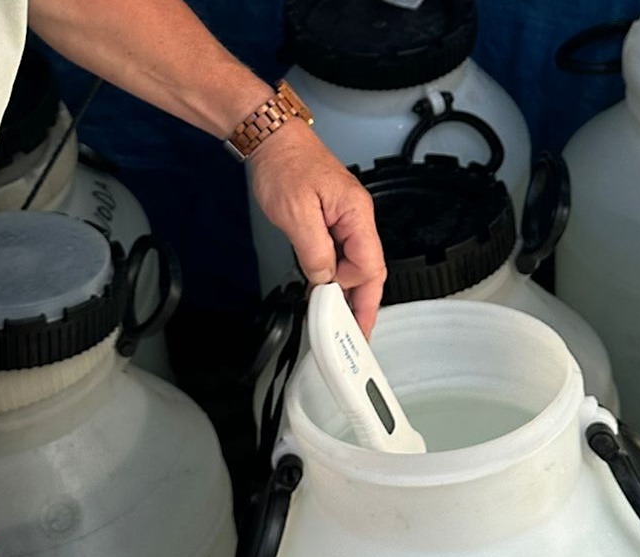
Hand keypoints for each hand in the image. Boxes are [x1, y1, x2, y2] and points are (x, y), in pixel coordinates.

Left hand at [248, 120, 385, 335]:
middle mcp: (357, 217)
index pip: (369, 266)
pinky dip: (334, 275)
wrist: (271, 139)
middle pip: (369, 270)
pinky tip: (324, 289)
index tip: (343, 318)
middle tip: (354, 334)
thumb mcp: (296, 214)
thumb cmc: (284, 164)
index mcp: (357, 214)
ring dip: (346, 291)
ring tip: (337, 318)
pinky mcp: (331, 220)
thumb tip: (325, 280)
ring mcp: (345, 219)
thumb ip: (314, 251)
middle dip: (363, 304)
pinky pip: (340, 254)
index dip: (355, 294)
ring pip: (355, 264)